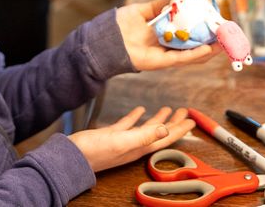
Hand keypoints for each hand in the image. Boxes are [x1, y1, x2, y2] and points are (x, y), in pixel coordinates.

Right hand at [70, 106, 192, 171]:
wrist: (72, 156)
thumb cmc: (94, 152)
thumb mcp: (121, 142)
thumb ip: (144, 136)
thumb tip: (165, 129)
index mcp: (140, 147)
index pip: (166, 137)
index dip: (180, 129)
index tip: (192, 120)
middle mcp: (135, 145)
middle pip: (160, 133)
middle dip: (174, 122)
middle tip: (185, 111)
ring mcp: (124, 140)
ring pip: (147, 128)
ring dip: (158, 119)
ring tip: (168, 108)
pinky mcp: (112, 135)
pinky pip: (129, 124)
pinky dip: (137, 116)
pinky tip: (140, 109)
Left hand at [116, 0, 220, 70]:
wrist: (103, 39)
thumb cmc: (118, 26)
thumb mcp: (141, 10)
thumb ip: (158, 6)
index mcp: (163, 34)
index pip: (187, 32)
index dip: (202, 28)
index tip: (216, 22)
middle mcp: (166, 45)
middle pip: (194, 45)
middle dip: (211, 41)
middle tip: (226, 34)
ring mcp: (164, 55)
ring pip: (192, 54)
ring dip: (209, 49)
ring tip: (224, 43)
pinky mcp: (160, 62)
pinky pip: (181, 58)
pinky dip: (195, 55)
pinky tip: (208, 49)